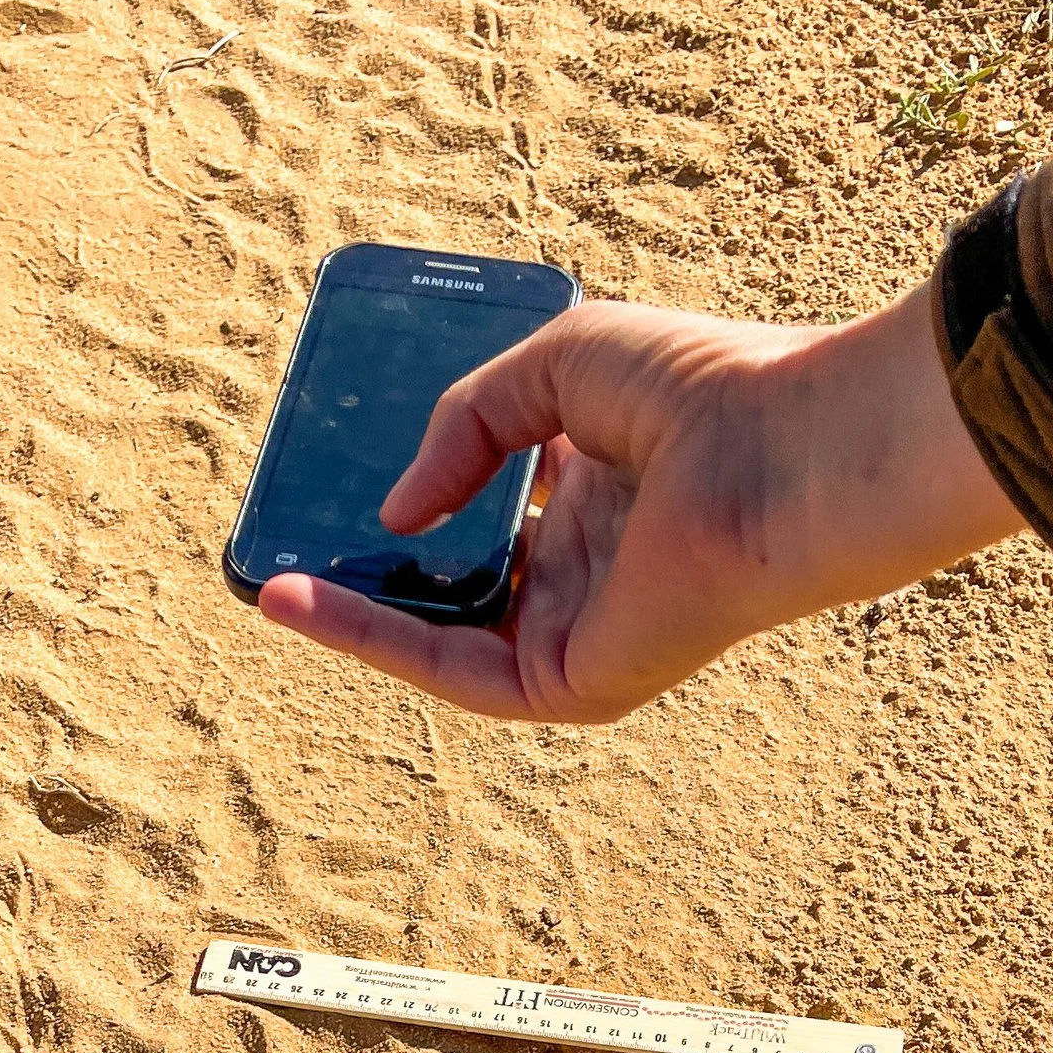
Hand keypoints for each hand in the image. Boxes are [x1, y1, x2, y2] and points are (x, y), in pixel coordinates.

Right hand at [254, 281, 1022, 723]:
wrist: (784, 453)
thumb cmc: (705, 391)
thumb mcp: (556, 368)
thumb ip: (467, 424)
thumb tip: (395, 513)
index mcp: (603, 498)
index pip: (493, 511)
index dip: (422, 494)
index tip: (349, 475)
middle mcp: (589, 574)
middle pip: (456, 583)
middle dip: (374, 564)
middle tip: (293, 536)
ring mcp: (576, 634)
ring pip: (438, 637)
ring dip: (352, 611)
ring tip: (268, 580)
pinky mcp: (566, 684)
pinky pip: (446, 668)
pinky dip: (369, 638)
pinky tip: (299, 602)